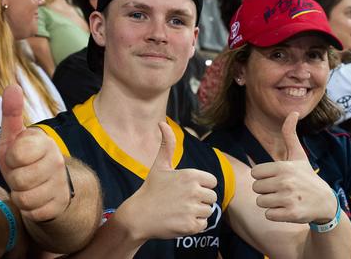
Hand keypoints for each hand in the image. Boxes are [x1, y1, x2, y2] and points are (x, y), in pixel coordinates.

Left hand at [0, 85, 70, 221]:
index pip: (16, 154)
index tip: (16, 157)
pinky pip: (32, 212)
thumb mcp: (14, 137)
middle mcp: (57, 162)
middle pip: (18, 179)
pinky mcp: (59, 205)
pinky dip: (28, 209)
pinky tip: (34, 200)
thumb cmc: (24, 159)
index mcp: (45, 142)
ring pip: (25, 198)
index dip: (10, 158)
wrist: (49, 185)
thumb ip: (11, 113)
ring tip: (26, 187)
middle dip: (13, 179)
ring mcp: (60, 185)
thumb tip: (12, 87)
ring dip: (19, 195)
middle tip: (20, 174)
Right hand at [117, 122, 217, 239]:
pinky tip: (180, 220)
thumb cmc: (151, 189)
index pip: (212, 182)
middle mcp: (194, 191)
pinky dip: (194, 225)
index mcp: (191, 175)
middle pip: (212, 197)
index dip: (201, 186)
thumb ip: (167, 144)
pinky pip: (203, 225)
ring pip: (208, 211)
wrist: (138, 216)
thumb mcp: (160, 165)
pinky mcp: (191, 226)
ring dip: (197, 213)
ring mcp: (192, 209)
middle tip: (181, 202)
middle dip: (200, 200)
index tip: (186, 189)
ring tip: (180, 211)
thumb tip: (162, 123)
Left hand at [251, 112, 337, 223]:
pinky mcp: (291, 214)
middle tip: (281, 190)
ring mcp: (288, 199)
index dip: (264, 177)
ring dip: (270, 203)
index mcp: (283, 167)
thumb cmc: (307, 177)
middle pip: (256, 189)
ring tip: (284, 199)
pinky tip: (287, 209)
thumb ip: (290, 134)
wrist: (326, 203)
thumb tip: (292, 111)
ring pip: (260, 202)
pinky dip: (275, 214)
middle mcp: (285, 182)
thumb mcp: (298, 156)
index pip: (255, 174)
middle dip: (266, 191)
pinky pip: (268, 215)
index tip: (277, 178)